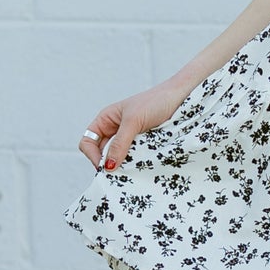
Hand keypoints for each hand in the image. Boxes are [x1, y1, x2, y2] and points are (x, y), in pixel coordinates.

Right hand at [78, 76, 196, 172]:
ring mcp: (129, 138)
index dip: (92, 155)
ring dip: (122, 165)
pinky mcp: (143, 145)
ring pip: (118, 158)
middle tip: (119, 173)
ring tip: (131, 169)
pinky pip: (133, 158)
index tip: (104, 166)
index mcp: (106, 119)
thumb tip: (107, 166)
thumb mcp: (134, 121)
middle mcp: (115, 130)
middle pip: (102, 153)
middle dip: (107, 163)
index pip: (88, 142)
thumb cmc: (155, 101)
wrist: (181, 96)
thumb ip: (120, 143)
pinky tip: (140, 167)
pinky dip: (134, 164)